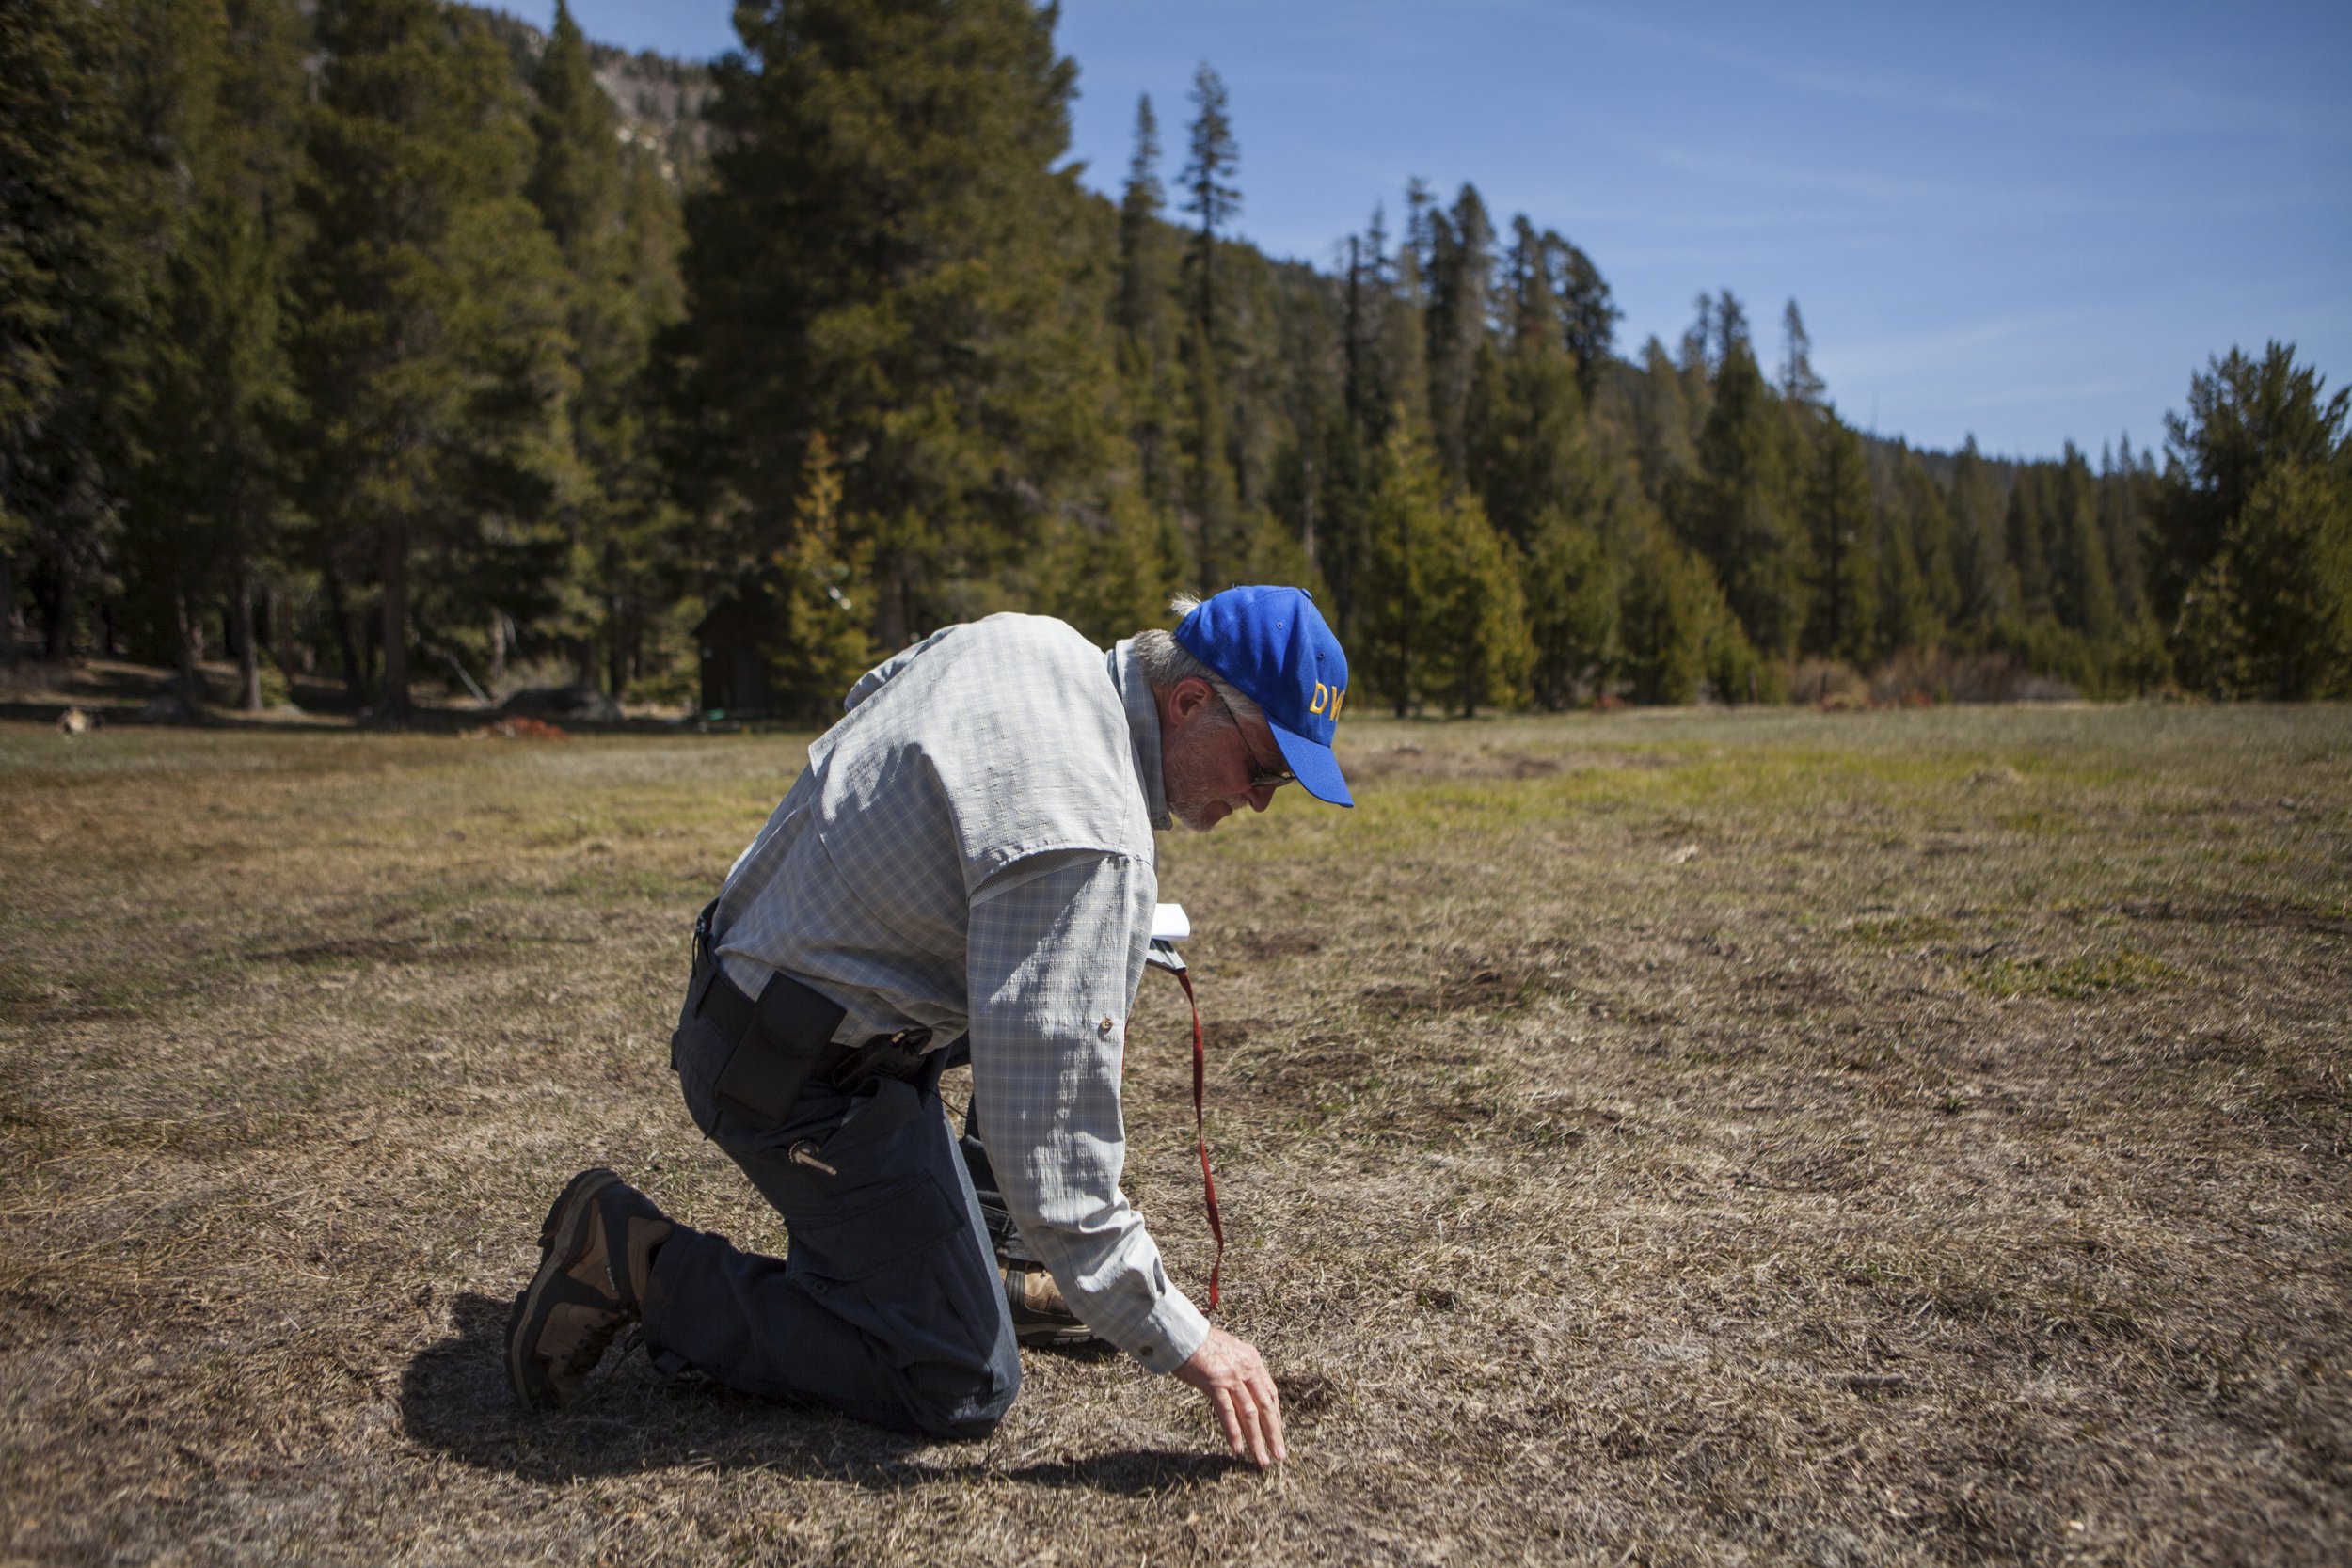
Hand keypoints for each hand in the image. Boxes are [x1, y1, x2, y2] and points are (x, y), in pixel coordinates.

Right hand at [1172, 1326, 1284, 1467]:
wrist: (1180, 1332)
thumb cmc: (1198, 1344)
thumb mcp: (1228, 1351)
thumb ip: (1238, 1369)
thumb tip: (1243, 1390)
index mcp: (1252, 1359)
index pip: (1271, 1392)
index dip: (1276, 1416)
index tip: (1277, 1433)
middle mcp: (1247, 1367)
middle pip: (1266, 1406)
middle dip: (1274, 1434)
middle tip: (1279, 1455)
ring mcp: (1232, 1375)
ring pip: (1250, 1414)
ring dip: (1257, 1440)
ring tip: (1261, 1460)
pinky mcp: (1215, 1382)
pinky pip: (1228, 1413)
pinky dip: (1234, 1433)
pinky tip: (1237, 1450)